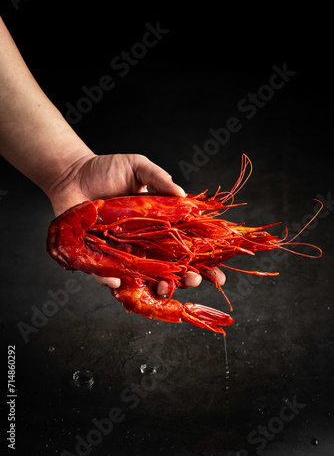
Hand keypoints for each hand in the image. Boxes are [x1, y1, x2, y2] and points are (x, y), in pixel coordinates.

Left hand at [47, 153, 225, 294]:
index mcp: (158, 222)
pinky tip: (118, 282)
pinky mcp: (96, 255)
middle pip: (170, 267)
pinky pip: (104, 273)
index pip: (186, 245)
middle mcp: (142, 240)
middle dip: (185, 280)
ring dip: (156, 287)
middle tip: (193, 281)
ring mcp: (120, 250)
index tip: (218, 272)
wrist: (72, 173)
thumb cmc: (106, 169)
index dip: (203, 260)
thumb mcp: (137, 167)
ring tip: (165, 289)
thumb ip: (159, 178)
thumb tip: (183, 195)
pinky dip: (111, 280)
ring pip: (142, 277)